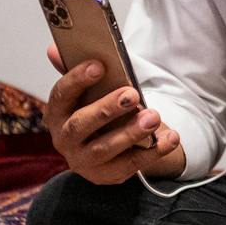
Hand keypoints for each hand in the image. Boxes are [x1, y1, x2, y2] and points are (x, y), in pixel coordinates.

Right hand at [43, 43, 181, 183]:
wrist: (108, 145)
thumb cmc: (98, 109)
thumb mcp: (88, 91)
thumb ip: (75, 70)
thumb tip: (54, 49)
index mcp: (56, 113)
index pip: (60, 95)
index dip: (77, 80)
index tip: (100, 65)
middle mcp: (64, 139)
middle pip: (80, 125)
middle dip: (107, 109)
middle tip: (133, 94)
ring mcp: (83, 161)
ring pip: (105, 148)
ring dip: (131, 133)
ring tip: (153, 117)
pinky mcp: (105, 176)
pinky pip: (130, 166)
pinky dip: (153, 152)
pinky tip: (170, 138)